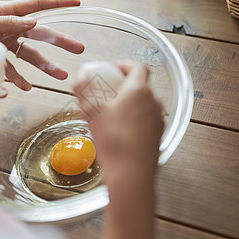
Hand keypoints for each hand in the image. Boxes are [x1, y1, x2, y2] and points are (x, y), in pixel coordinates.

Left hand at [0, 0, 84, 90]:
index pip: (35, 5)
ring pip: (30, 55)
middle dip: (60, 42)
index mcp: (4, 13)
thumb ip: (5, 23)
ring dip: (45, 66)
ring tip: (60, 76)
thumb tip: (33, 22)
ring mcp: (3, 44)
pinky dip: (18, 78)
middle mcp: (7, 28)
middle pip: (40, 34)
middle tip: (79, 49)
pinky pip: (12, 69)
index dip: (57, 3)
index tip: (76, 2)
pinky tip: (25, 88)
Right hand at [74, 61, 162, 238]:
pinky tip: (119, 131)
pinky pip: (145, 120)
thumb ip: (84, 89)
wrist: (130, 174)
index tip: (112, 69)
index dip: (124, 65)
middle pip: (140, 85)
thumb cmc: (113, 142)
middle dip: (123, 86)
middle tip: (106, 93)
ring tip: (110, 114)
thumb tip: (80, 75)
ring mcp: (158, 119)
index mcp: (139, 91)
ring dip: (128, 104)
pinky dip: (134, 119)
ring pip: (143, 104)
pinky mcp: (158, 135)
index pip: (138, 67)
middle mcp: (154, 102)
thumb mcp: (91, 112)